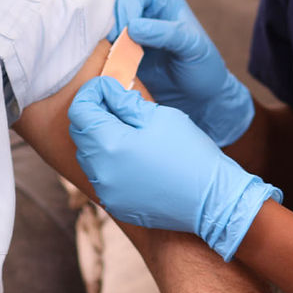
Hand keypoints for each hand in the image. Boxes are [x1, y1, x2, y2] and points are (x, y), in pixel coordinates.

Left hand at [68, 77, 280, 260]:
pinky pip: (102, 177)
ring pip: (89, 156)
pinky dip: (109, 163)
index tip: (107, 87)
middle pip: (80, 133)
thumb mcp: (159, 116)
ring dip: (100, 139)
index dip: (91, 93)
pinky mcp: (116, 205)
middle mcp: (101, 172)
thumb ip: (125, 101)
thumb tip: (106, 91)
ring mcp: (107, 192)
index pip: (80, 110)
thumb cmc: (190, 153)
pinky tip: (133, 157)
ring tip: (127, 132)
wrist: (213, 200)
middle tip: (117, 105)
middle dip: (93, 114)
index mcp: (110, 145)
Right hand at [108, 0, 254, 145]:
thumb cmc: (202, 69)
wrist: (197, 100)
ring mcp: (129, 30)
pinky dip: (97, 48)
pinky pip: (100, 42)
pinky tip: (102, 60)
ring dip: (100, 33)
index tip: (126, 30)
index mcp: (163, 0)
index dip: (127, 6)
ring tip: (107, 50)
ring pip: (103, 19)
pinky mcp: (120, 50)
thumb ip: (167, 34)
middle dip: (110, 18)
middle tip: (113, 41)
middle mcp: (144, 10)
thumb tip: (133, 26)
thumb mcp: (192, 48)